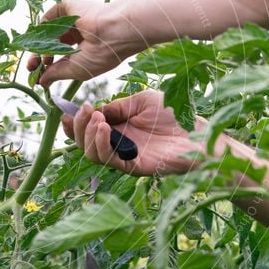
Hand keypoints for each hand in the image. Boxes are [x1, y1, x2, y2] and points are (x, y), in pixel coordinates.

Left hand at [26, 0, 140, 86]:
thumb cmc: (102, 54)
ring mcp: (73, 18)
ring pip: (48, 32)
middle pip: (52, 43)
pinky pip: (48, 18)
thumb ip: (56, 74)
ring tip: (40, 59)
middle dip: (39, 57)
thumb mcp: (76, 70)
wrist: (113, 31)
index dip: (48, 66)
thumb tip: (42, 81)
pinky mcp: (68, 6)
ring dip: (39, 47)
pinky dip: (42, 31)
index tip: (38, 76)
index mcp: (85, 46)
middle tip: (32, 67)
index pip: (61, 55)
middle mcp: (79, 31)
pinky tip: (44, 43)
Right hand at [61, 90, 207, 175]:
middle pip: (84, 142)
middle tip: (85, 111)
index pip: (88, 128)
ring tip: (96, 119)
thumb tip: (94, 111)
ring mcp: (124, 157)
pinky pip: (108, 160)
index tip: (68, 111)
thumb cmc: (176, 115)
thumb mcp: (142, 101)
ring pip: (91, 153)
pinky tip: (104, 129)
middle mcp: (118, 144)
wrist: (200, 134)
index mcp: (119, 127)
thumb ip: (117, 106)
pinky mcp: (132, 167)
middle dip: (78, 126)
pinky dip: (101, 144)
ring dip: (87, 135)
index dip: (74, 122)